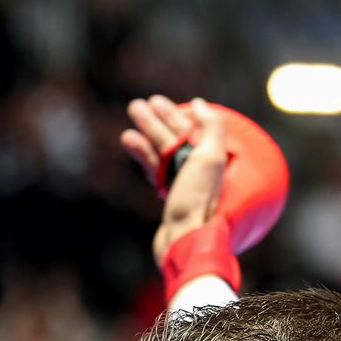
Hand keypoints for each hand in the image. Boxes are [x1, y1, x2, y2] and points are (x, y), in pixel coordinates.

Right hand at [121, 96, 227, 266]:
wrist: (184, 238)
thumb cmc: (198, 200)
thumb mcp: (210, 158)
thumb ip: (211, 127)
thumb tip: (199, 104)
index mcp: (212, 160)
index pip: (190, 129)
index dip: (172, 114)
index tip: (156, 101)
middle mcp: (199, 171)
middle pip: (174, 139)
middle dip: (154, 121)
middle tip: (136, 106)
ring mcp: (182, 184)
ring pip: (161, 153)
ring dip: (145, 135)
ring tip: (129, 122)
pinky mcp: (168, 197)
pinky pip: (155, 170)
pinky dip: (143, 155)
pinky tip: (129, 141)